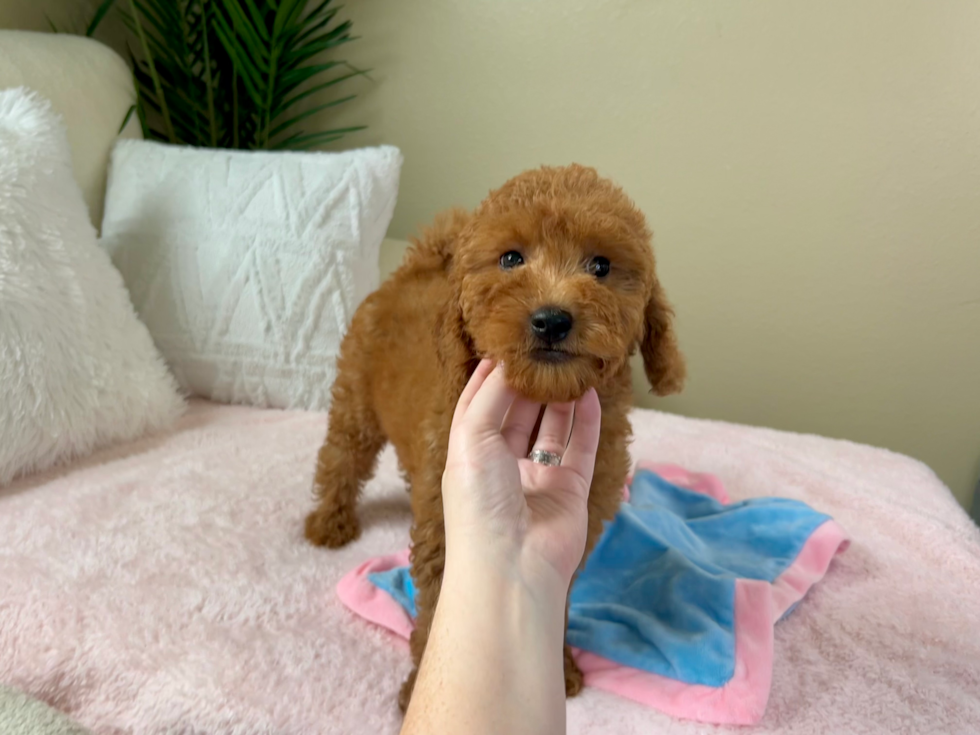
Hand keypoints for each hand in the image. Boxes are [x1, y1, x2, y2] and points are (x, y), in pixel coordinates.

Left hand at [441, 359, 601, 586]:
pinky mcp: (570, 489)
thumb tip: (507, 361)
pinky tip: (592, 392)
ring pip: (552, 427)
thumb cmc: (480, 500)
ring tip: (573, 362)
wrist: (512, 566)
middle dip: (531, 381)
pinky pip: (580, 447)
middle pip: (518, 412)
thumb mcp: (473, 436)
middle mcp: (502, 463)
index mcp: (470, 452)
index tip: (508, 342)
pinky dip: (586, 420)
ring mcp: (538, 477)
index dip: (491, 374)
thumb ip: (492, 395)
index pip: (479, 404)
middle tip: (549, 346)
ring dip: (561, 396)